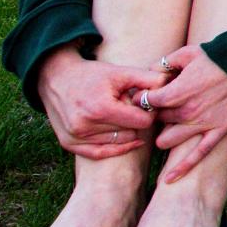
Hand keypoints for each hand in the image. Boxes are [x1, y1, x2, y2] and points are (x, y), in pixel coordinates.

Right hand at [37, 46, 167, 158]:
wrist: (55, 78)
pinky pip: (99, 153)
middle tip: (128, 107)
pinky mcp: (68, 143)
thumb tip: (170, 84)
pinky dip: (115, 148)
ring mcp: (75, 137)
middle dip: (134, 120)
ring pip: (118, 142)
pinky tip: (128, 140)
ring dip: (123, 131)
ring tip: (117, 114)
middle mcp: (85, 126)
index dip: (148, 112)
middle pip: (130, 133)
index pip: (141, 122)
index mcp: (100, 109)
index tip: (144, 104)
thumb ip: (147, 79)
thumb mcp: (120, 72)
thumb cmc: (91, 74)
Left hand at [142, 44, 226, 181]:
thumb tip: (149, 72)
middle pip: (158, 121)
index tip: (144, 97)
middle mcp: (187, 111)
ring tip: (168, 127)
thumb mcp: (189, 53)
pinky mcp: (218, 132)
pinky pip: (198, 155)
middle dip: (155, 116)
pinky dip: (182, 168)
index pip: (147, 103)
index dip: (143, 100)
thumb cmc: (219, 58)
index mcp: (177, 92)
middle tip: (159, 110)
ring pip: (168, 140)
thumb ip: (165, 63)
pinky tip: (169, 179)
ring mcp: (202, 124)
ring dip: (164, 136)